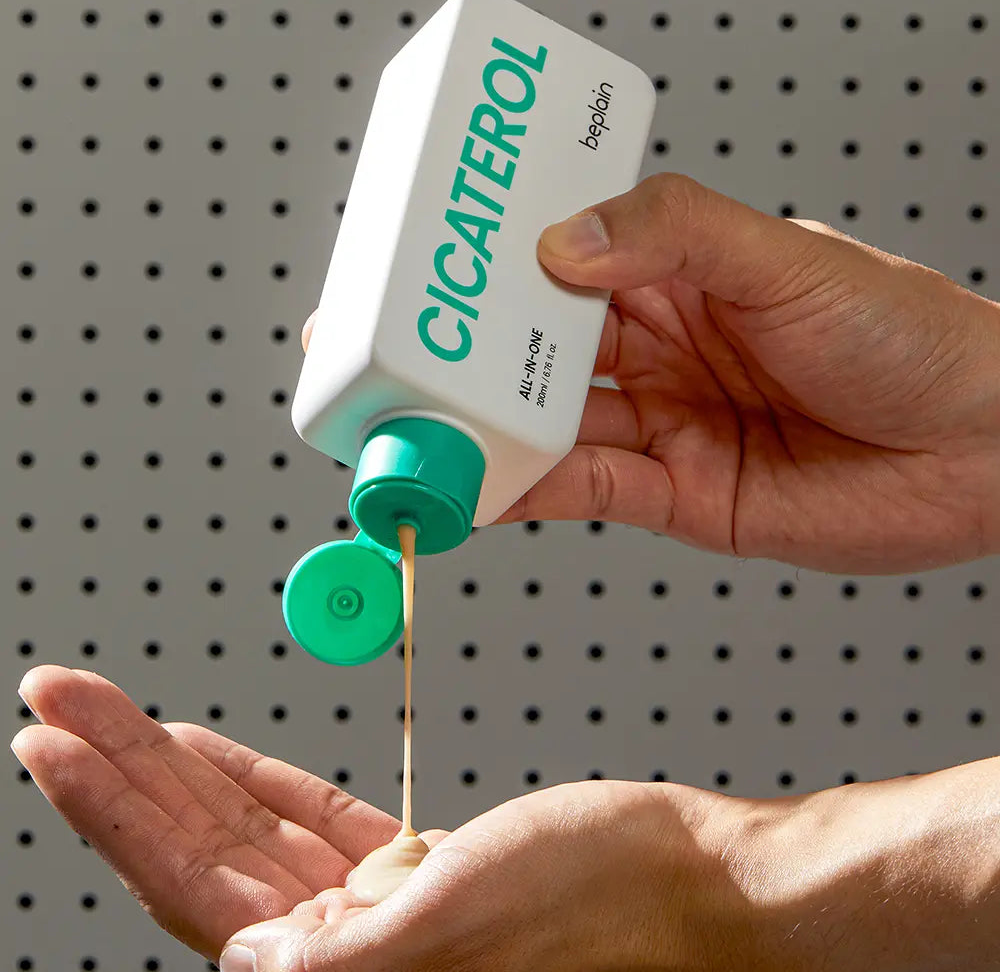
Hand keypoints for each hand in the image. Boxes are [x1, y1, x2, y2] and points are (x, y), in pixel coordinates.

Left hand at [13, 667, 999, 969]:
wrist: (703, 878)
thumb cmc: (623, 895)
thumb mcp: (488, 908)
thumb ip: (365, 949)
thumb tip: (247, 969)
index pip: (195, 890)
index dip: (119, 813)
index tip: (59, 740)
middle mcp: (349, 956)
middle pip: (200, 855)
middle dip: (126, 772)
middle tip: (60, 699)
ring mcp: (374, 913)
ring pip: (243, 834)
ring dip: (178, 768)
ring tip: (113, 713)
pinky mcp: (410, 874)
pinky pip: (306, 822)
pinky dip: (255, 780)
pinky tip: (210, 750)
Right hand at [305, 175, 999, 572]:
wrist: (981, 448)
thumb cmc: (906, 333)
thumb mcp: (783, 259)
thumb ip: (670, 237)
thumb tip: (557, 243)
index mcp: (673, 274)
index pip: (553, 267)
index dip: (482, 270)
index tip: (417, 271)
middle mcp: (657, 349)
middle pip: (533, 354)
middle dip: (460, 359)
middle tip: (388, 359)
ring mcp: (662, 424)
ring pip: (549, 427)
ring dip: (484, 433)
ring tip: (415, 431)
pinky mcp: (678, 494)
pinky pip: (587, 491)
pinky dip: (531, 491)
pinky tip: (484, 486)